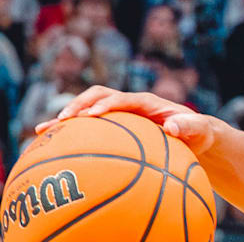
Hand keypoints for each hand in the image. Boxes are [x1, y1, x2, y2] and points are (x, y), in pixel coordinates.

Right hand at [35, 85, 217, 153]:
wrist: (196, 136)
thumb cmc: (199, 133)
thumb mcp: (200, 130)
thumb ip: (189, 126)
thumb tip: (172, 125)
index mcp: (149, 102)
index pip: (124, 98)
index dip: (106, 104)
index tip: (90, 115)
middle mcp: (131, 103)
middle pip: (99, 95)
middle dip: (79, 104)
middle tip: (62, 121)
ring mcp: (122, 113)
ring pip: (88, 108)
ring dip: (67, 116)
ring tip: (43, 131)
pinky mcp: (115, 126)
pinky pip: (90, 128)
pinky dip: (70, 134)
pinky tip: (49, 148)